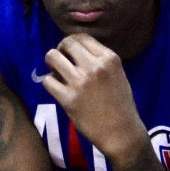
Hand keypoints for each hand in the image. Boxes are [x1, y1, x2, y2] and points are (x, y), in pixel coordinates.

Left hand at [43, 34, 145, 162]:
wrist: (121, 133)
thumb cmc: (120, 104)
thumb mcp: (117, 74)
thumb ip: (99, 60)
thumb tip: (75, 49)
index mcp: (109, 58)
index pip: (82, 37)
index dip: (71, 42)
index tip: (69, 50)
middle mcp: (95, 67)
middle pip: (66, 43)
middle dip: (60, 49)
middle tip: (60, 60)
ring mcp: (81, 83)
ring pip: (52, 57)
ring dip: (51, 63)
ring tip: (55, 71)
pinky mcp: (68, 99)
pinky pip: (47, 80)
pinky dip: (49, 82)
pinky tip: (56, 87)